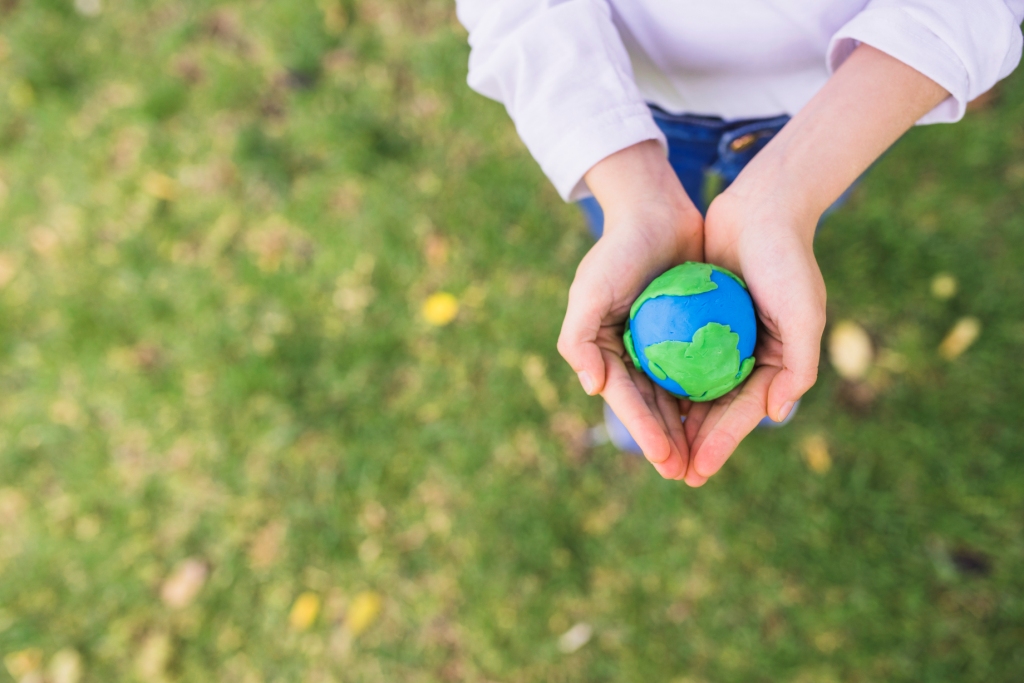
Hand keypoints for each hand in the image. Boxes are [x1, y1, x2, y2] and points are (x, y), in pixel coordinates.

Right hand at [557, 141, 704, 479]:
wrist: (655, 209)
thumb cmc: (618, 250)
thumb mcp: (590, 290)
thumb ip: (579, 339)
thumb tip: (592, 388)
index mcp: (607, 351)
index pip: (627, 399)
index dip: (645, 432)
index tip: (667, 459)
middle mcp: (634, 353)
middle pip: (653, 406)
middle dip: (668, 443)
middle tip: (688, 474)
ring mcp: (663, 343)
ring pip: (680, 395)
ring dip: (691, 429)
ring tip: (707, 460)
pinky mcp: (691, 330)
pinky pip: (703, 367)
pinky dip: (712, 392)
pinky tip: (731, 414)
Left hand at [680, 190, 825, 485]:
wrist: (763, 206)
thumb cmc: (787, 260)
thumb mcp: (804, 312)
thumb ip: (797, 366)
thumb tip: (778, 415)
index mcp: (776, 363)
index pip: (744, 413)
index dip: (721, 444)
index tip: (697, 471)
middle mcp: (748, 355)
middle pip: (715, 408)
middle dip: (695, 443)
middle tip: (672, 474)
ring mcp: (721, 338)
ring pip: (692, 387)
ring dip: (675, 419)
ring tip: (654, 450)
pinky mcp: (697, 318)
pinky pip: (676, 355)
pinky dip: (663, 378)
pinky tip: (640, 398)